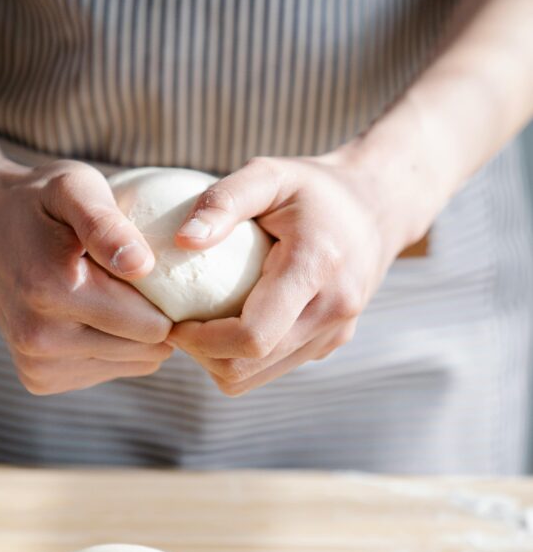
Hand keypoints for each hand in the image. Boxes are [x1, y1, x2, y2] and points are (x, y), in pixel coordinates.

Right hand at [0, 159, 173, 394]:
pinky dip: (111, 346)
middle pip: (148, 350)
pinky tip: (88, 313)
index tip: (151, 267)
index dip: (166, 296)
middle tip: (128, 278)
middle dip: (151, 315)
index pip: (154, 325)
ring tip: (105, 293)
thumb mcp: (75, 187)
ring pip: (134, 364)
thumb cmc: (41, 202)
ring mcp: (36, 366)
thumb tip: (141, 265)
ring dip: (132, 333)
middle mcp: (39, 339)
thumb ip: (107, 223)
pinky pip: (109, 371)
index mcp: (52, 291)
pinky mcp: (38, 380)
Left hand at [169, 150, 430, 395]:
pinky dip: (243, 357)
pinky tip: (230, 321)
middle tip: (176, 325)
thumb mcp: (269, 174)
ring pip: (257, 377)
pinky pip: (274, 368)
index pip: (252, 336)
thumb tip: (182, 240)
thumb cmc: (312, 187)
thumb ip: (223, 200)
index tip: (173, 320)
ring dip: (218, 361)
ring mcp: (335, 334)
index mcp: (316, 267)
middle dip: (201, 355)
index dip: (201, 341)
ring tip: (199, 324)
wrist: (378, 207)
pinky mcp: (331, 344)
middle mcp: (332, 310)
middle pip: (248, 366)